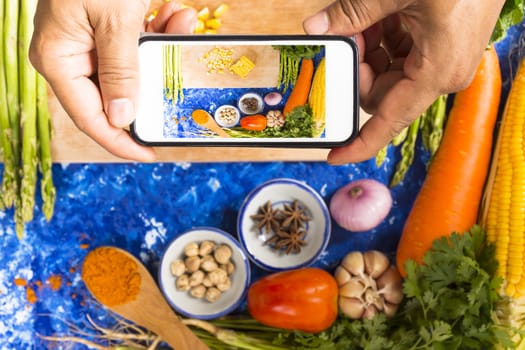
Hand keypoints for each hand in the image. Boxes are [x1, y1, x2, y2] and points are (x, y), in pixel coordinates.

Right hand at [30, 1, 196, 161]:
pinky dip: (159, 30)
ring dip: (162, 51)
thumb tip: (121, 118)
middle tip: (180, 86)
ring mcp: (87, 39)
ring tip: (183, 23)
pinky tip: (177, 12)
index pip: (90, 118)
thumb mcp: (115, 20)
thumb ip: (120, 70)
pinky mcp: (105, 25)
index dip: (120, 140)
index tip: (149, 153)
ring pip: (132, 66)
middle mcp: (69, 54)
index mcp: (58, 59)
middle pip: (115, 94)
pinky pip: (135, 41)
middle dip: (154, 86)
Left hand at [303, 0, 504, 163]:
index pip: (388, 122)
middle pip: (381, 94)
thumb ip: (353, 13)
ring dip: (367, 52)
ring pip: (387, 74)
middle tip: (344, 39)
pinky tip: (376, 18)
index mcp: (436, 73)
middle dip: (356, 70)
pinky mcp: (440, 47)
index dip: (359, 143)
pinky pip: (400, 56)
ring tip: (361, 21)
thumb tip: (314, 28)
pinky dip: (382, 40)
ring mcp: (442, 62)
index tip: (334, 154)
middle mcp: (441, 75)